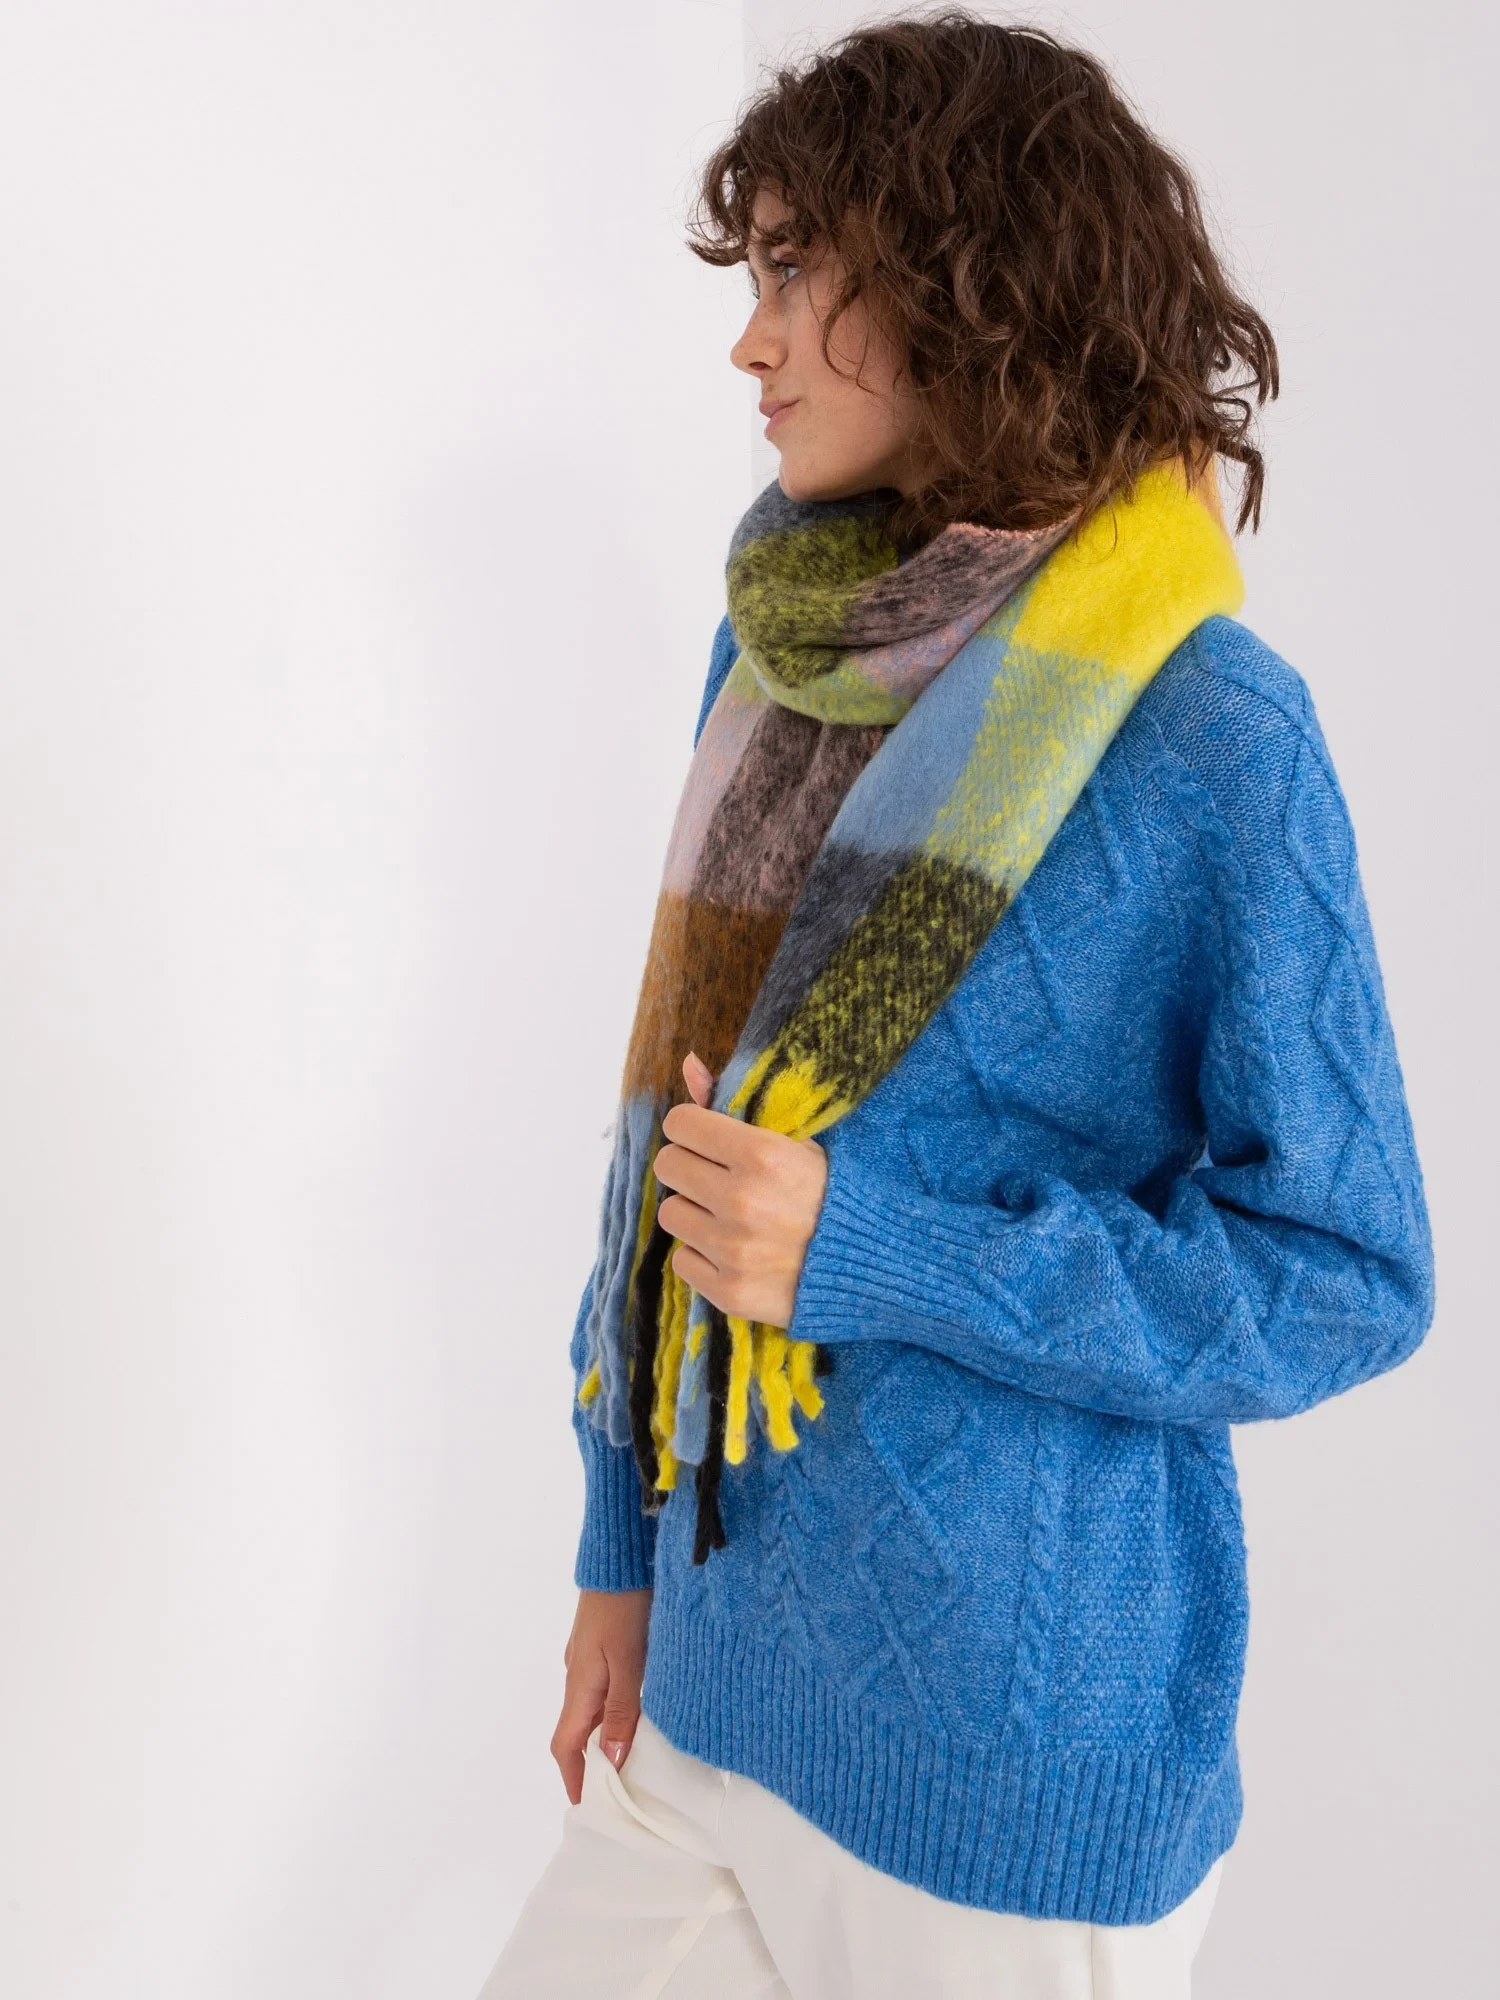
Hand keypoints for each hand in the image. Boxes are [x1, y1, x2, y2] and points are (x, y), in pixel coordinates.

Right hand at [550, 1587, 651, 1802]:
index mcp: (579, 1685)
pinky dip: (614, 1711)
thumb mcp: (630, 1661)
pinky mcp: (601, 1644)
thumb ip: (621, 1711)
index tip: (589, 1808)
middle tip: (618, 1792)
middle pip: (577, 1732)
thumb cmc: (626, 1607)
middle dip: (591, 1764)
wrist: (622, 1556)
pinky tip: (638, 1711)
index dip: (574, 1779)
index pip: (566, 1746)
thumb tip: (609, 1763)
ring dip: (605, 1737)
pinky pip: (602, 1689)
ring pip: (591, 1709)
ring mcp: (588, 1658)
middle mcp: (578, 1675)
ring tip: (633, 1759)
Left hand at [652, 1052, 828, 1327]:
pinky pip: (682, 1260)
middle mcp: (742, 1201)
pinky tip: (736, 1251)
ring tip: (731, 1217)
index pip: (680, 1123)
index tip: (707, 1138)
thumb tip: (687, 1062)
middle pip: (668, 1165)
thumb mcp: (795, 1140)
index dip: (691, 1128)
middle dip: (689, 1167)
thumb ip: (733, 1103)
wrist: (873, 1265)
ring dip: (695, 1212)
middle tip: (718, 1178)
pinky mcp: (728, 1291)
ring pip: (670, 1213)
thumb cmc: (832, 1194)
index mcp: (762, 1154)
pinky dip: (703, 1255)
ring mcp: (733, 1249)